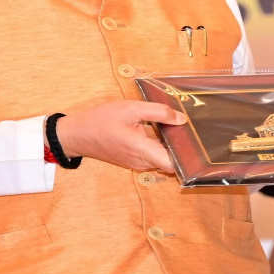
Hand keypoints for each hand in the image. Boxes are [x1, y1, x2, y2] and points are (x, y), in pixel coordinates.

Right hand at [54, 100, 185, 171]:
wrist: (78, 134)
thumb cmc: (102, 120)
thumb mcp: (131, 108)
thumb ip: (159, 112)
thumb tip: (181, 119)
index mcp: (142, 149)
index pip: (173, 164)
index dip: (187, 156)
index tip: (195, 143)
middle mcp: (141, 162)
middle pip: (170, 161)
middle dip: (180, 147)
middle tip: (187, 128)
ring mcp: (137, 164)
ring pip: (161, 159)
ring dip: (168, 146)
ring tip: (174, 126)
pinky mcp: (133, 161)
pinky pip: (152, 157)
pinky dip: (158, 146)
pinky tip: (158, 130)